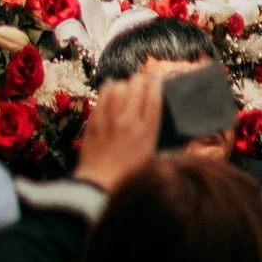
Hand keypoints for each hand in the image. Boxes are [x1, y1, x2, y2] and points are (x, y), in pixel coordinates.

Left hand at [73, 71, 161, 193]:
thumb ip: (158, 144)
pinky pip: (103, 94)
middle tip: (141, 81)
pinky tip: (111, 89)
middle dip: (141, 80)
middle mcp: (129, 121)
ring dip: (124, 83)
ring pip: (119, 86)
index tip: (156, 78)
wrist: (98, 183)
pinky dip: (108, 89)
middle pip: (137, 87)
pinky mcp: (95, 119)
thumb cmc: (128, 177)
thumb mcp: (150, 162)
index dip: (156, 84)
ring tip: (126, 87)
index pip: (154, 99)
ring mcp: (110, 118)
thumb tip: (167, 134)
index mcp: (146, 132)